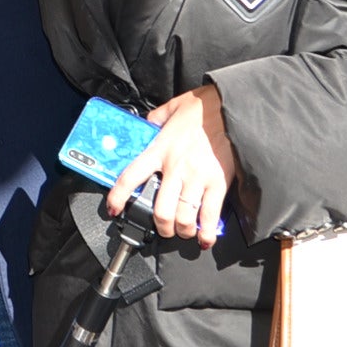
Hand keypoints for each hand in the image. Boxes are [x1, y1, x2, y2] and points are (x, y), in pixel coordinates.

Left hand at [108, 85, 240, 245]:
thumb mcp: (171, 108)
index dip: (118, 196)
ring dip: (182, 231)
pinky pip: (210, 216)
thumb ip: (156, 120)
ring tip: (183, 231)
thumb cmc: (204, 106)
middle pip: (160, 210)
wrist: (232, 107)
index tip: (114, 209)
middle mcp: (176, 167)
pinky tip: (204, 239)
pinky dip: (206, 233)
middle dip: (160, 226)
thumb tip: (148, 125)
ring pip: (183, 218)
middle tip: (162, 228)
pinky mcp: (219, 183)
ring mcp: (198, 178)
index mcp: (160, 149)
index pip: (131, 177)